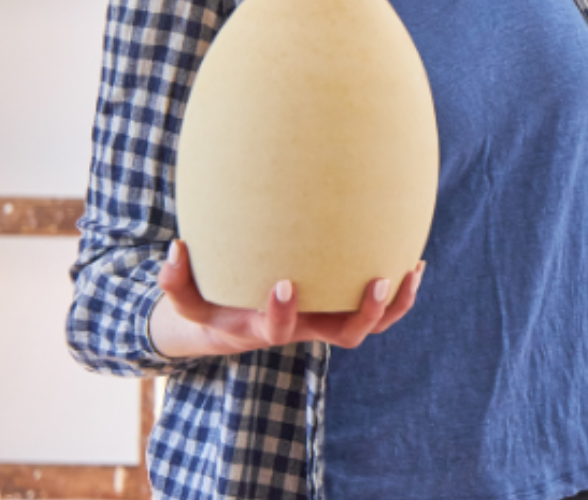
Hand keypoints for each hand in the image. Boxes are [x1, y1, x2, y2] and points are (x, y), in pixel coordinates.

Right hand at [152, 239, 422, 358]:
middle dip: (364, 314)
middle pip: (344, 337)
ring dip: (393, 304)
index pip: (278, 329)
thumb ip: (174, 280)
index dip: (282, 312)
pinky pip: (378, 312)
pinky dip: (400, 294)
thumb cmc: (211, 304)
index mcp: (266, 328)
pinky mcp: (339, 310)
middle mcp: (305, 329)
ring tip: (409, 270)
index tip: (283, 283)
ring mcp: (326, 321)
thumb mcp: (186, 298)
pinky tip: (414, 262)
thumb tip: (174, 250)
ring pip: (370, 327)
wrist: (233, 322)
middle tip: (375, 283)